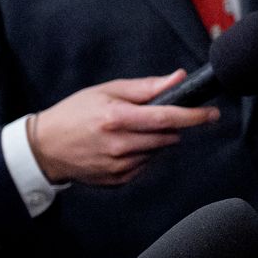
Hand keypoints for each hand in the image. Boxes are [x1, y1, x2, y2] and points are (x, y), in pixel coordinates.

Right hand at [31, 70, 220, 184]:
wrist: (45, 147)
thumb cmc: (75, 113)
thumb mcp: (108, 91)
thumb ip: (146, 86)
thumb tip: (178, 78)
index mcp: (117, 117)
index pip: (166, 117)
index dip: (194, 116)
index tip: (212, 113)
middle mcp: (119, 144)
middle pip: (167, 136)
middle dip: (170, 126)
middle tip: (151, 117)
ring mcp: (118, 165)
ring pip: (157, 151)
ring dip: (155, 140)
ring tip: (129, 130)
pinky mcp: (117, 179)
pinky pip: (145, 165)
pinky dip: (142, 154)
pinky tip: (122, 146)